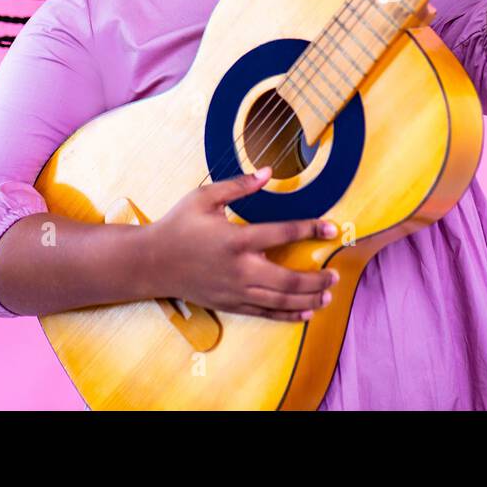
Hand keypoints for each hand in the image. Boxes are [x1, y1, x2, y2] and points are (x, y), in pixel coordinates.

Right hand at [144, 166, 340, 320]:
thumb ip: (239, 186)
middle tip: (335, 275)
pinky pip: (265, 313)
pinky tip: (306, 313)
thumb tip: (267, 171)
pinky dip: (288, 315)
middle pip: (288, 279)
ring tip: (328, 295)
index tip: (331, 228)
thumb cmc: (178, 225)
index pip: (282, 234)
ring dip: (308, 299)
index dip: (310, 229)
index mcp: (236, 239)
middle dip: (316, 279)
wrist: (151, 262)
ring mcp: (235, 290)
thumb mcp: (204, 197)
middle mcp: (239, 269)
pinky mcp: (230, 304)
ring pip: (279, 301)